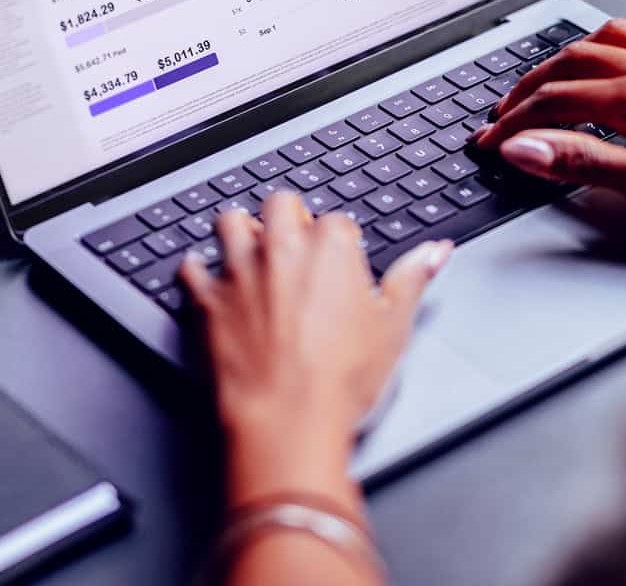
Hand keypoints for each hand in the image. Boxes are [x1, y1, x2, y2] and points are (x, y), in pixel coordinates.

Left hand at [178, 192, 450, 511]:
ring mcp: (240, 271)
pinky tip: (207, 278)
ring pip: (230, 221)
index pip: (336, 221)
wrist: (288, 420)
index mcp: (330, 246)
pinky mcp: (208, 300)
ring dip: (240, 232)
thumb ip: (413, 278)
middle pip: (279, 205)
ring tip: (252, 252)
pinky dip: (197, 271)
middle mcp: (281, 248)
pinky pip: (191, 268)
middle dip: (287, 220)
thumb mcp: (394, 327)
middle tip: (297, 252)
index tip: (340, 266)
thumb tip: (435, 251)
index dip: (339, 243)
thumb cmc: (341, 380)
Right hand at [473, 17, 625, 232]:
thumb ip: (584, 162)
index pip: (552, 103)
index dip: (512, 124)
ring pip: (614, 42)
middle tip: (503, 110)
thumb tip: (523, 147)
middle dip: (528, 85)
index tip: (488, 143)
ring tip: (551, 71)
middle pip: (572, 63)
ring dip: (572, 53)